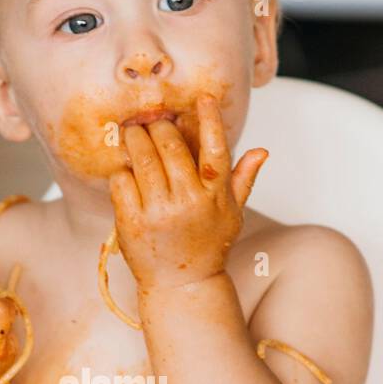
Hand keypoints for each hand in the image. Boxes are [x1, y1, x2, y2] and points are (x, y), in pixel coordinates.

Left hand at [108, 94, 267, 292]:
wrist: (181, 285)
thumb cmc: (207, 245)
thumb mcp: (232, 214)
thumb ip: (243, 179)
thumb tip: (261, 150)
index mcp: (214, 195)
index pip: (216, 148)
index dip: (210, 119)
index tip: (202, 98)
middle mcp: (188, 201)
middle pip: (170, 145)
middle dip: (158, 126)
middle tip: (152, 121)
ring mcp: (158, 212)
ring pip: (141, 157)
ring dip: (135, 139)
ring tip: (134, 134)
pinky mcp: (132, 223)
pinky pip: (120, 181)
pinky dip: (121, 171)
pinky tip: (126, 172)